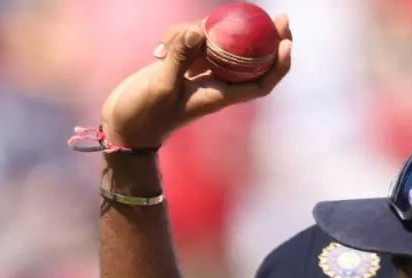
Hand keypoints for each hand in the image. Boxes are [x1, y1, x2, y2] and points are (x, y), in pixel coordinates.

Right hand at [100, 16, 292, 149]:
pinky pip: (191, 43)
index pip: (261, 84)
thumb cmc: (144, 116)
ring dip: (200, 32)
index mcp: (219, 96)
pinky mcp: (181, 66)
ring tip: (166, 45)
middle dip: (266, 39)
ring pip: (216, 45)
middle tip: (280, 16)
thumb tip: (199, 31)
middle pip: (249, 60)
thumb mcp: (161, 85)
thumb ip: (180, 57)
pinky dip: (180, 36)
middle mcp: (215, 84)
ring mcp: (198, 74)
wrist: (123, 126)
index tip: (288, 43)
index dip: (279, 65)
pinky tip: (158, 47)